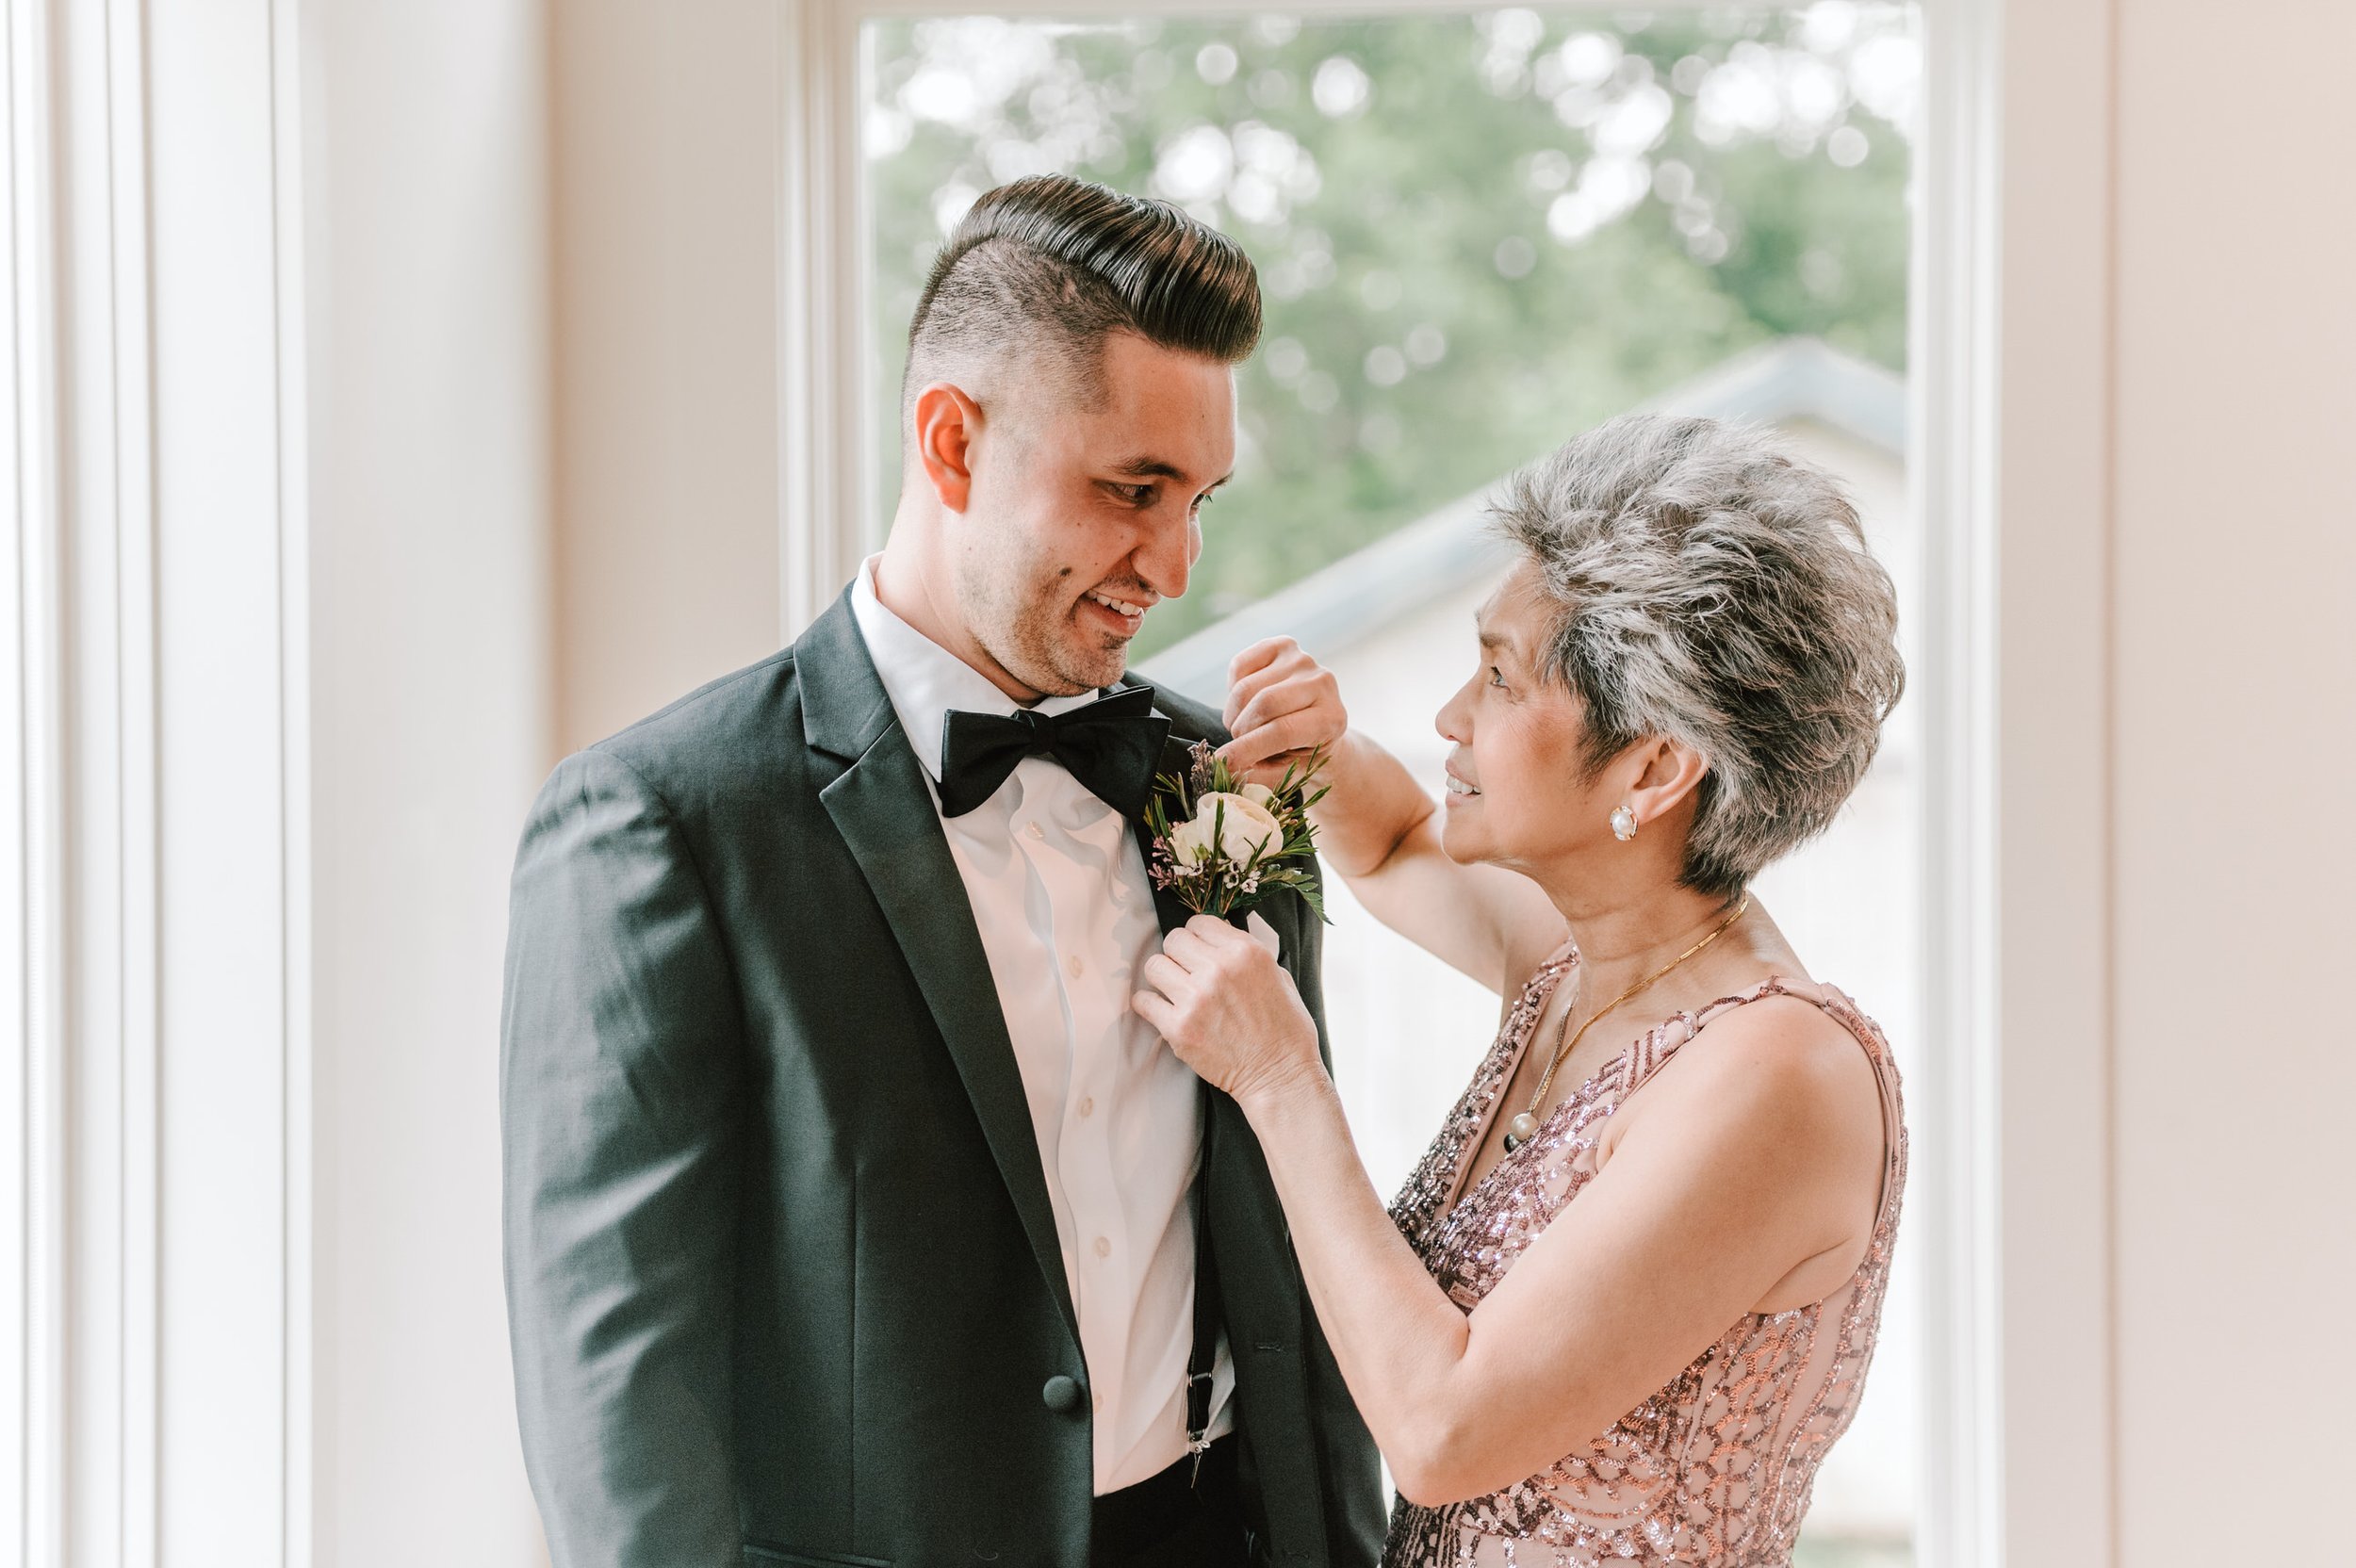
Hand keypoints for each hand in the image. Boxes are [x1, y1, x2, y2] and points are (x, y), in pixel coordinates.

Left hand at [1133, 915, 1326, 1110]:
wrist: (1280, 1076)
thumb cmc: (1286, 1030)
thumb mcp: (1278, 976)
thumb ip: (1246, 955)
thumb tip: (1218, 940)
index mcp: (1246, 952)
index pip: (1199, 923)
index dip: (1197, 938)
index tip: (1198, 951)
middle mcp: (1219, 969)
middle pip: (1172, 940)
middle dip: (1178, 955)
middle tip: (1186, 973)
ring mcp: (1195, 998)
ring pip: (1154, 966)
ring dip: (1163, 978)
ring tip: (1175, 992)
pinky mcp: (1179, 1028)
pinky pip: (1143, 1001)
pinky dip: (1149, 1006)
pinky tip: (1162, 1011)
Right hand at [1219, 637, 1345, 784]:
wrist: (1317, 719)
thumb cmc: (1302, 750)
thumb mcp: (1289, 769)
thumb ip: (1260, 770)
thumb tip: (1226, 766)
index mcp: (1332, 718)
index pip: (1283, 731)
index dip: (1248, 748)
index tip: (1223, 761)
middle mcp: (1323, 682)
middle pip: (1263, 703)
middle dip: (1240, 729)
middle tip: (1237, 743)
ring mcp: (1302, 660)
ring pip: (1246, 687)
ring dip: (1233, 714)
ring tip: (1243, 726)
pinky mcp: (1282, 645)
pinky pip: (1239, 665)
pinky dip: (1231, 688)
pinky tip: (1246, 702)